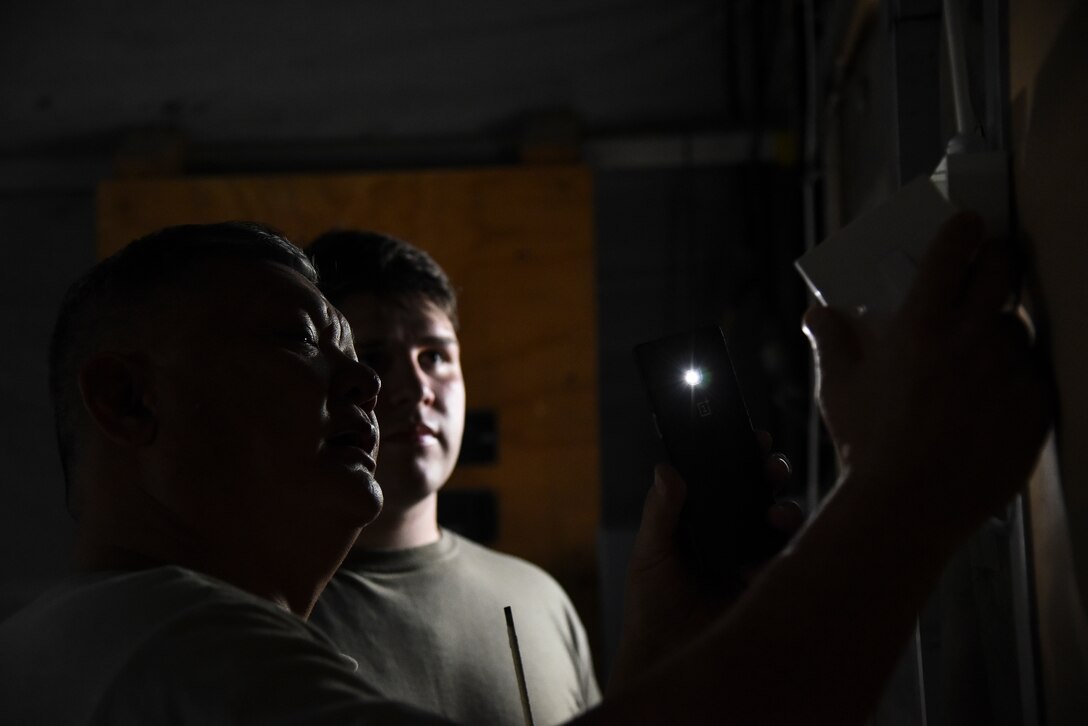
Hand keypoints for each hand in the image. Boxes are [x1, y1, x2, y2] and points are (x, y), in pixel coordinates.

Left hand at [607, 442, 797, 694]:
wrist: (666, 660)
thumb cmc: (652, 608)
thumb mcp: (651, 554)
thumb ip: (660, 513)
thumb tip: (665, 470)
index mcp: (706, 519)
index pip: (728, 478)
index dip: (742, 454)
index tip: (751, 437)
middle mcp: (736, 534)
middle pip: (763, 492)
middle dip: (771, 473)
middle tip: (770, 466)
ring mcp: (759, 560)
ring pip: (785, 522)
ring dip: (787, 510)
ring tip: (776, 515)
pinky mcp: (774, 588)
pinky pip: (795, 562)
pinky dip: (793, 551)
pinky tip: (778, 552)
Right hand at [803, 212, 1052, 542]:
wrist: (910, 504)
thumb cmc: (868, 442)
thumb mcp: (839, 386)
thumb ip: (830, 340)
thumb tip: (816, 312)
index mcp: (922, 324)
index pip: (953, 251)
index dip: (962, 229)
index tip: (966, 223)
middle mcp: (973, 337)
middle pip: (1002, 270)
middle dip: (996, 256)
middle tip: (986, 264)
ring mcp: (1010, 371)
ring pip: (1016, 327)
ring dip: (1000, 326)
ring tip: (978, 350)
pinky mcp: (1035, 405)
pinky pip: (1031, 375)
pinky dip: (1012, 377)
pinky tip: (989, 396)